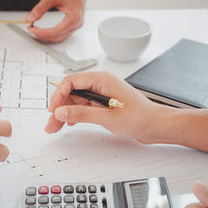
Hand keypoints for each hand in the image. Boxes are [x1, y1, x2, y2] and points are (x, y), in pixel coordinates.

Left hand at [25, 0, 87, 42]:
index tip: (31, 29)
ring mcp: (76, 26)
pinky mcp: (73, 26)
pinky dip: (52, 34)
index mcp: (74, 18)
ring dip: (47, 37)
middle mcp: (76, 24)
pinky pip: (62, 35)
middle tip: (31, 30)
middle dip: (43, 36)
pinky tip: (44, 31)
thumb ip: (39, 9)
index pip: (55, 32)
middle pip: (57, 37)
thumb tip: (30, 18)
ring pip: (59, 38)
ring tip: (36, 31)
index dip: (42, 33)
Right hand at [45, 71, 165, 142]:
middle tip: (51, 124)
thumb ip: (82, 113)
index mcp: (102, 80)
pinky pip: (84, 106)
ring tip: (56, 128)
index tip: (53, 111)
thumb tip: (61, 112)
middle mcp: (100, 84)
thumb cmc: (140, 118)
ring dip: (65, 113)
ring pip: (76, 100)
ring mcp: (102, 94)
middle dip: (60, 108)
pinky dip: (75, 114)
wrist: (156, 126)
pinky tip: (70, 123)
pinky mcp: (104, 104)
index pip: (71, 81)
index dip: (58, 96)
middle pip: (71, 92)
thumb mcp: (107, 117)